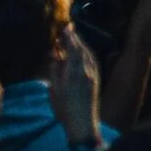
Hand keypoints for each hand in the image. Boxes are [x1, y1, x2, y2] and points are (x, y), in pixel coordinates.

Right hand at [48, 26, 102, 147]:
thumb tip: (55, 53)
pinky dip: (85, 52)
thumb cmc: (64, 109)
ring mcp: (93, 74)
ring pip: (88, 53)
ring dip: (80, 44)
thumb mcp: (54, 89)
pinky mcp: (96, 79)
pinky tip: (81, 51)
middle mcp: (87, 71)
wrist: (83, 123)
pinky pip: (91, 60)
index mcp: (74, 73)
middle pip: (82, 49)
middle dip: (75, 37)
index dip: (70, 37)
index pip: (73, 49)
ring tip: (73, 37)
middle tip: (68, 28)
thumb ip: (55, 69)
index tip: (66, 27)